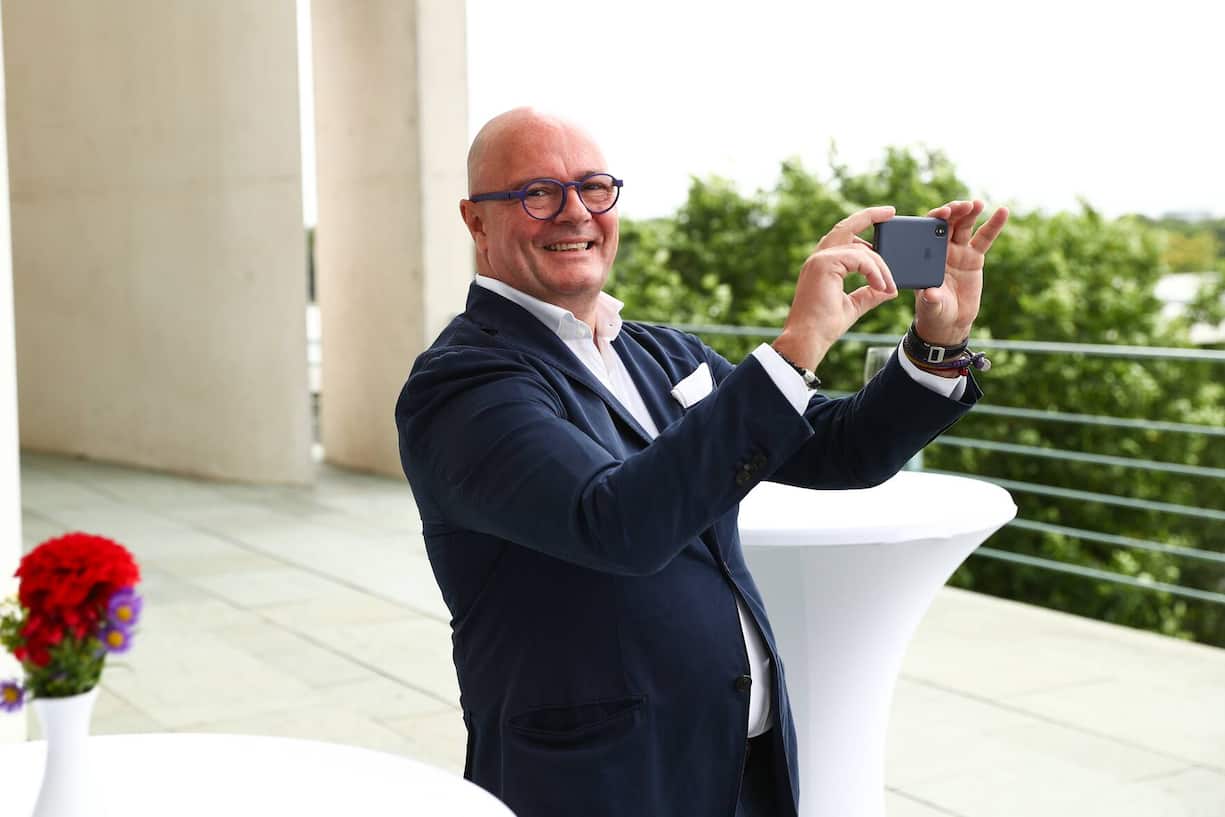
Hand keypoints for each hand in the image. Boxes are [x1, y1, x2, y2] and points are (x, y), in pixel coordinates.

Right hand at [773, 206, 898, 370]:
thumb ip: (869, 294)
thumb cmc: (824, 327)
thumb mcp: (853, 306)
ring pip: (860, 249)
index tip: (883, 222)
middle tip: (891, 212)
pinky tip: (881, 286)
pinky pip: (859, 258)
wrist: (808, 339)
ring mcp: (819, 260)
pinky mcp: (823, 265)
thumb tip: (889, 289)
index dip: (863, 227)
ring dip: (880, 266)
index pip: (844, 237)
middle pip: (846, 226)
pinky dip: (874, 271)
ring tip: (889, 285)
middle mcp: (819, 258)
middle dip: (869, 216)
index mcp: (823, 265)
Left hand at [914, 200, 1008, 344]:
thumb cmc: (934, 312)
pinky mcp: (974, 257)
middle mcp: (940, 249)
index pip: (925, 231)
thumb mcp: (932, 307)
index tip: (941, 213)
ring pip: (964, 226)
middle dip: (953, 212)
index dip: (933, 219)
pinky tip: (1003, 211)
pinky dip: (994, 224)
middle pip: (946, 224)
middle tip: (962, 206)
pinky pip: (985, 238)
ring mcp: (957, 251)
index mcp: (924, 256)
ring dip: (970, 213)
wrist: (951, 321)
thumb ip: (931, 299)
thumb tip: (930, 294)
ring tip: (977, 204)